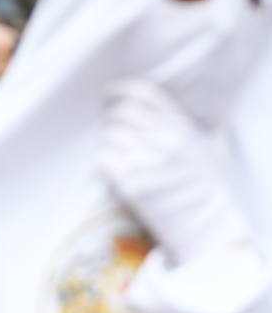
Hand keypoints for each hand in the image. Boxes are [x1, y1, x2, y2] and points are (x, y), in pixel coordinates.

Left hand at [100, 79, 248, 265]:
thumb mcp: (210, 146)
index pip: (142, 92)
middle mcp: (164, 140)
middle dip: (111, 118)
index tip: (109, 94)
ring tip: (120, 154)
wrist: (203, 223)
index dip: (119, 89)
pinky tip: (114, 169)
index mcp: (181, 127)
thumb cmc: (204, 184)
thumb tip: (196, 104)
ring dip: (109, 142)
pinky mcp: (130, 183)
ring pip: (108, 135)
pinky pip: (102, 159)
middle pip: (120, 112)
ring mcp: (146, 161)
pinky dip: (103, 162)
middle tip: (113, 128)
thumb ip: (199, 122)